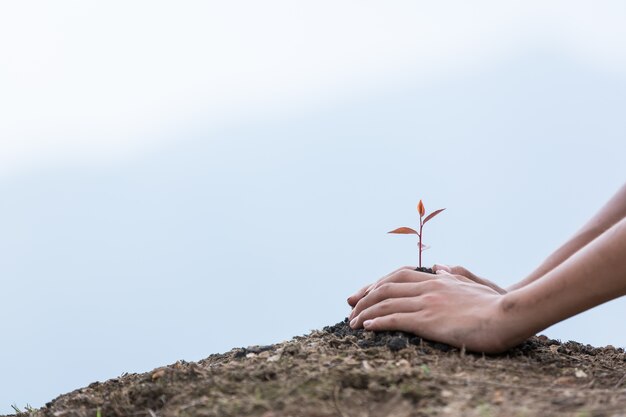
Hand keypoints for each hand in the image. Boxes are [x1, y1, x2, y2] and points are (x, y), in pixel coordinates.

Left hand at [347, 268, 508, 352]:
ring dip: (365, 312)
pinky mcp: (429, 321)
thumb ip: (455, 274)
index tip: (363, 292)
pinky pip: (396, 319)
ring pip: (386, 303)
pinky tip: (367, 327)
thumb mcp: (474, 283)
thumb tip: (440, 266)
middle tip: (350, 306)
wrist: (509, 313)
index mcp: (437, 280)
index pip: (398, 276)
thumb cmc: (497, 302)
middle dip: (364, 297)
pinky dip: (378, 321)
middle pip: (385, 287)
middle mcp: (428, 287)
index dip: (377, 283)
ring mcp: (427, 303)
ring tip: (352, 322)